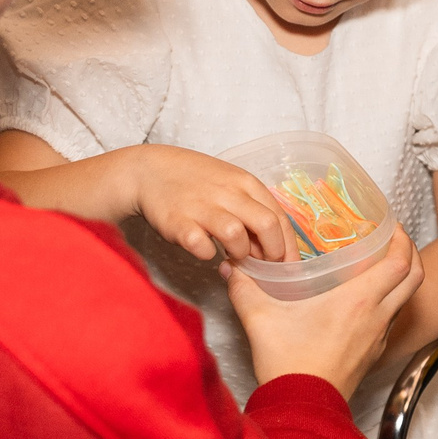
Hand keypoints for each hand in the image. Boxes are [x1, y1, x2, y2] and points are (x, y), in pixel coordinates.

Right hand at [126, 144, 297, 263]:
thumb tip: (268, 246)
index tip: (288, 266)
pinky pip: (201, 246)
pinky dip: (206, 254)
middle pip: (267, 225)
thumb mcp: (229, 185)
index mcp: (245, 183)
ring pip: (236, 235)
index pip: (280, 217)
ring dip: (239, 253)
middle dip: (272, 253)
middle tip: (265, 266)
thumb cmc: (194, 181)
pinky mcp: (178, 222)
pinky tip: (203, 250)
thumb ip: (251, 210)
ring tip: (232, 256)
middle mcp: (227, 192)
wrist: (148, 171)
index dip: (288, 247)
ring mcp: (202, 207)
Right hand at [231, 227, 423, 397]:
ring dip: (401, 277)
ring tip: (379, 263)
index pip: (400, 263)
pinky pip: (392, 318)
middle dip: (410, 252)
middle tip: (393, 238)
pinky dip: (390, 300)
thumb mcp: (260, 319)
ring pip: (406, 298)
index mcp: (358, 301)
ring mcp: (378, 337)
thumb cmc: (288, 363)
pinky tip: (365, 298)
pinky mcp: (373, 353)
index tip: (390, 225)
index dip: (402, 239)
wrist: (302, 408)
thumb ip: (244, 287)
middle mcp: (377, 316)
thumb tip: (230, 266)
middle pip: (414, 276)